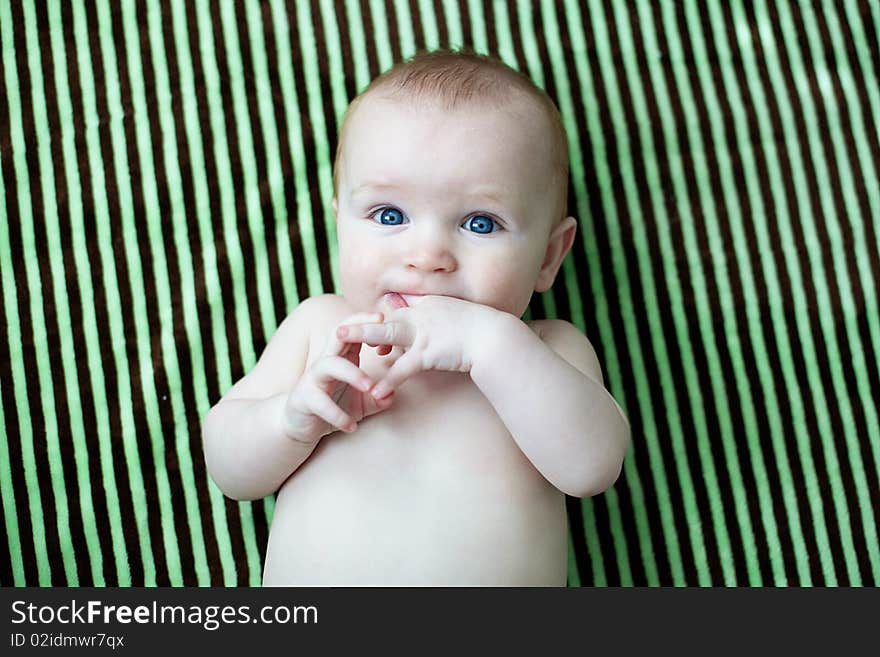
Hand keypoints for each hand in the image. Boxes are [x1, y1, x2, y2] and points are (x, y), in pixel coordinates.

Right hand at [282, 312, 393, 442]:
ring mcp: (312, 379)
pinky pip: (320, 402)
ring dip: (352, 374)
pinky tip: (351, 426)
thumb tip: (392, 395)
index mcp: (341, 357)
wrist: (300, 426)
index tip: (384, 318)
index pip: (351, 331)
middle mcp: (325, 362)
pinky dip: (338, 415)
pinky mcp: (303, 399)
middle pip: (338, 337)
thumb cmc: (333, 406)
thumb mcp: (361, 403)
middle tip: (379, 339)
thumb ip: (377, 398)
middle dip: (356, 332)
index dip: (365, 321)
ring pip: (329, 365)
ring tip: (370, 388)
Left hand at [335, 294, 501, 399]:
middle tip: (339, 329)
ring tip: (339, 344)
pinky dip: (388, 381)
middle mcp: (422, 315)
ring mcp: (423, 333)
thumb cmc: (482, 330)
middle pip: (386, 317)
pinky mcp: (427, 352)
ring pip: (386, 334)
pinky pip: (402, 368)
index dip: (383, 320)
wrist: (495, 338)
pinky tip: (375, 392)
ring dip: (362, 338)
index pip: (399, 311)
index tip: (372, 326)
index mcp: (429, 306)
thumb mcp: (458, 316)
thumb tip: (431, 321)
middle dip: (361, 323)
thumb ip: (440, 316)